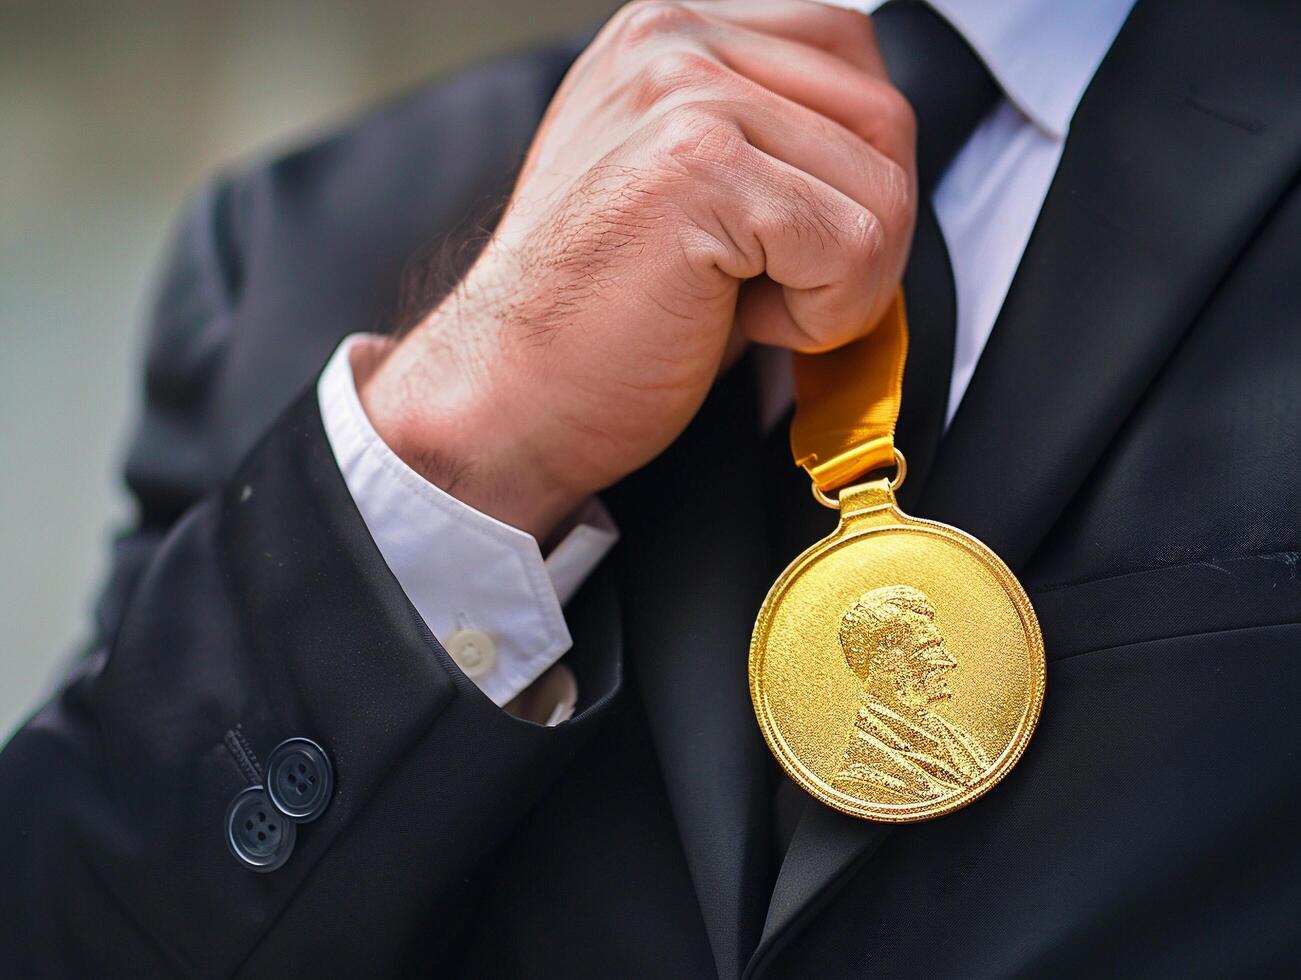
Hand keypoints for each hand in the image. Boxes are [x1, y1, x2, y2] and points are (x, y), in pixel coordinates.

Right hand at [359, 0, 915, 539]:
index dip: (851, 169)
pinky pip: (855, 245)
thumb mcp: (687, 189)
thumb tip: (884, 153)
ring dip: (840, 282)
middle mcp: (674, 40)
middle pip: (886, 118)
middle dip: (860, 230)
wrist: (508, 396)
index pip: (852, 55)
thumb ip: (770, 135)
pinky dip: (822, 316)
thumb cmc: (600, 315)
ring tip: (744, 303)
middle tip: (773, 286)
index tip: (781, 238)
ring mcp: (682, 93)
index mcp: (673, 34)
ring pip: (884, 189)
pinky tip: (738, 322)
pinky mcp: (697, 166)